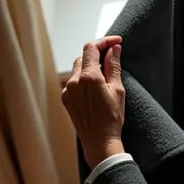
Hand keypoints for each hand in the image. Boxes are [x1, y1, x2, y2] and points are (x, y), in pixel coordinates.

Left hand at [62, 36, 125, 169]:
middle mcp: (74, 81)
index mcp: (88, 77)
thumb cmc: (112, 118)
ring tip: (106, 73)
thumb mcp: (117, 89)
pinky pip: (74, 81)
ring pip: (78, 68)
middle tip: (113, 56)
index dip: (105, 41)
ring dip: (91, 65)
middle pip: (84, 56)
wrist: (99, 142)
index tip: (117, 42)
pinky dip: (84, 77)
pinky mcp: (65, 98)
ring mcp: (67, 90)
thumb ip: (114, 66)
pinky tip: (96, 86)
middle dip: (98, 53)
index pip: (92, 48)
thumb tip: (114, 49)